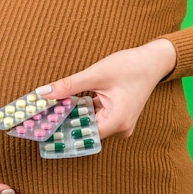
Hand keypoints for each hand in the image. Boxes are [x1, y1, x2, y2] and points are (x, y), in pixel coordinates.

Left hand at [35, 39, 176, 139]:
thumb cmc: (130, 66)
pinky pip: (94, 116)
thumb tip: (43, 93)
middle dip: (62, 121)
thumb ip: (68, 85)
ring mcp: (118, 123)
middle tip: (39, 117)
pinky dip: (80, 110)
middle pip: (84, 129)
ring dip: (70, 115)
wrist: (154, 60)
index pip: (82, 133)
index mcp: (117, 122)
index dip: (60, 129)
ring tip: (47, 109)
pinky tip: (64, 104)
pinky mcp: (116, 116)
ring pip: (87, 123)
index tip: (41, 125)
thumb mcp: (96, 74)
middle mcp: (119, 128)